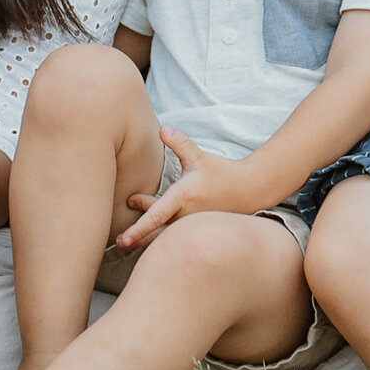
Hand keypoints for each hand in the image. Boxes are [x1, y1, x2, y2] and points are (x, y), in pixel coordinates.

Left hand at [117, 128, 258, 249]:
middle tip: (120, 239)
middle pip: (154, 230)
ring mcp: (192, 227)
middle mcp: (186, 216)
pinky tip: (150, 239)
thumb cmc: (222, 172)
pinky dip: (161, 239)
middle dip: (137, 235)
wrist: (249, 190)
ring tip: (130, 241)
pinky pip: (175, 239)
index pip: (156, 215)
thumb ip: (179, 142)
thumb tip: (162, 127)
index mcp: (183, 197)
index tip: (123, 239)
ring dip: (147, 238)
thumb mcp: (198, 156)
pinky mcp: (196, 232)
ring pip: (164, 238)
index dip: (138, 228)